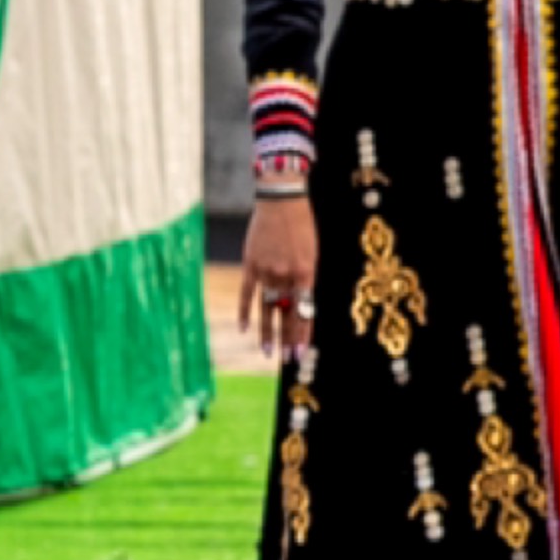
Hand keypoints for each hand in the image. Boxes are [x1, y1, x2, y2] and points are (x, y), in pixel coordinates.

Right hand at [241, 192, 317, 365]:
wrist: (282, 199)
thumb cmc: (303, 224)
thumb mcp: (314, 251)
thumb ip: (309, 278)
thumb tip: (304, 304)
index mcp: (306, 272)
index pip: (304, 311)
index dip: (303, 334)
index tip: (302, 352)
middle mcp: (286, 275)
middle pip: (286, 314)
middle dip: (288, 339)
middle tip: (288, 359)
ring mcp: (266, 271)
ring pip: (267, 308)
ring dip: (268, 332)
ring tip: (268, 352)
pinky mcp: (250, 265)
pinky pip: (246, 293)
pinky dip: (245, 311)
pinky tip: (244, 329)